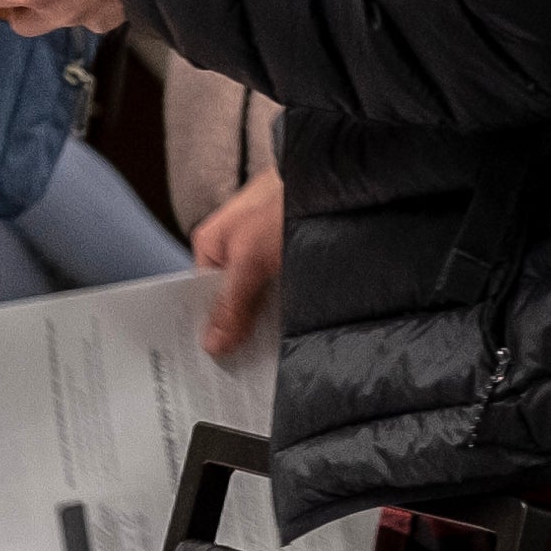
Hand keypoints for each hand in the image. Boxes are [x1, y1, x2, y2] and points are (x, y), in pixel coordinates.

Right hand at [193, 171, 284, 358]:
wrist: (347, 177)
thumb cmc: (291, 200)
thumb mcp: (252, 256)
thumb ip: (231, 303)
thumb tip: (212, 345)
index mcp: (214, 244)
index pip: (203, 298)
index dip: (211, 330)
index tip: (216, 366)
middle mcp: (240, 249)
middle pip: (234, 301)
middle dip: (241, 332)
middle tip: (246, 373)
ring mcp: (271, 254)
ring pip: (264, 301)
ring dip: (271, 325)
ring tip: (273, 362)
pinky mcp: (301, 261)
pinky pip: (290, 296)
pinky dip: (293, 314)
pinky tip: (299, 340)